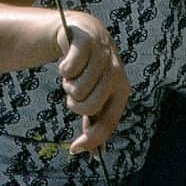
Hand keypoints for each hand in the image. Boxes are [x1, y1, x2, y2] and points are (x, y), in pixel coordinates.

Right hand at [55, 11, 129, 152]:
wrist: (79, 32)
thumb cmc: (88, 70)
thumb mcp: (95, 94)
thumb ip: (95, 120)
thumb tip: (91, 152)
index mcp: (122, 89)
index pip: (109, 120)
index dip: (93, 138)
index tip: (75, 149)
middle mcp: (117, 72)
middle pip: (89, 106)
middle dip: (74, 104)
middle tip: (73, 93)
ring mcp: (103, 55)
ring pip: (77, 88)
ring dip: (67, 84)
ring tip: (72, 74)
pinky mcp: (86, 41)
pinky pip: (70, 68)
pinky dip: (63, 68)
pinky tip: (68, 60)